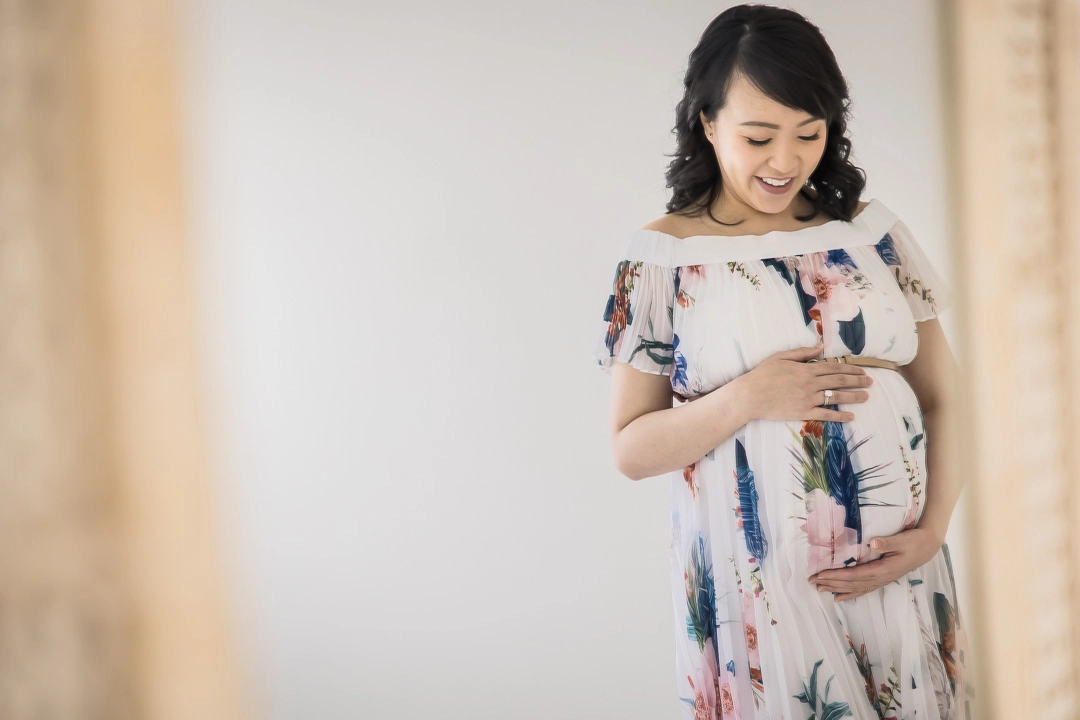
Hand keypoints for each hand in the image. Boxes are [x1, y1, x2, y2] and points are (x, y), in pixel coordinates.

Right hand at [738, 342, 872, 422]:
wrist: (750, 395)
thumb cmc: (762, 374)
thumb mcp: (781, 357)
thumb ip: (802, 352)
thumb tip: (820, 347)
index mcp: (806, 369)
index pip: (833, 367)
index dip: (850, 368)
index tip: (862, 370)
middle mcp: (811, 383)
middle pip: (839, 380)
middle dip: (857, 380)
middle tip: (870, 381)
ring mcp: (808, 399)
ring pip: (836, 396)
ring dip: (854, 396)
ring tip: (866, 396)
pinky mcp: (804, 412)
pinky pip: (826, 414)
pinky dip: (840, 416)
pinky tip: (851, 416)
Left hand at [808, 525, 944, 601]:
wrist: (928, 547)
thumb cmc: (914, 541)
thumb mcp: (902, 540)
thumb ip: (887, 542)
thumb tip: (872, 543)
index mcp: (883, 569)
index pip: (854, 574)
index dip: (836, 575)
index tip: (820, 575)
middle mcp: (881, 578)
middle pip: (852, 583)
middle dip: (831, 583)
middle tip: (812, 582)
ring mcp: (882, 580)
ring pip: (856, 588)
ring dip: (837, 589)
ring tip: (820, 590)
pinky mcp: (883, 579)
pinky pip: (863, 589)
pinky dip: (850, 593)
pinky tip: (839, 597)